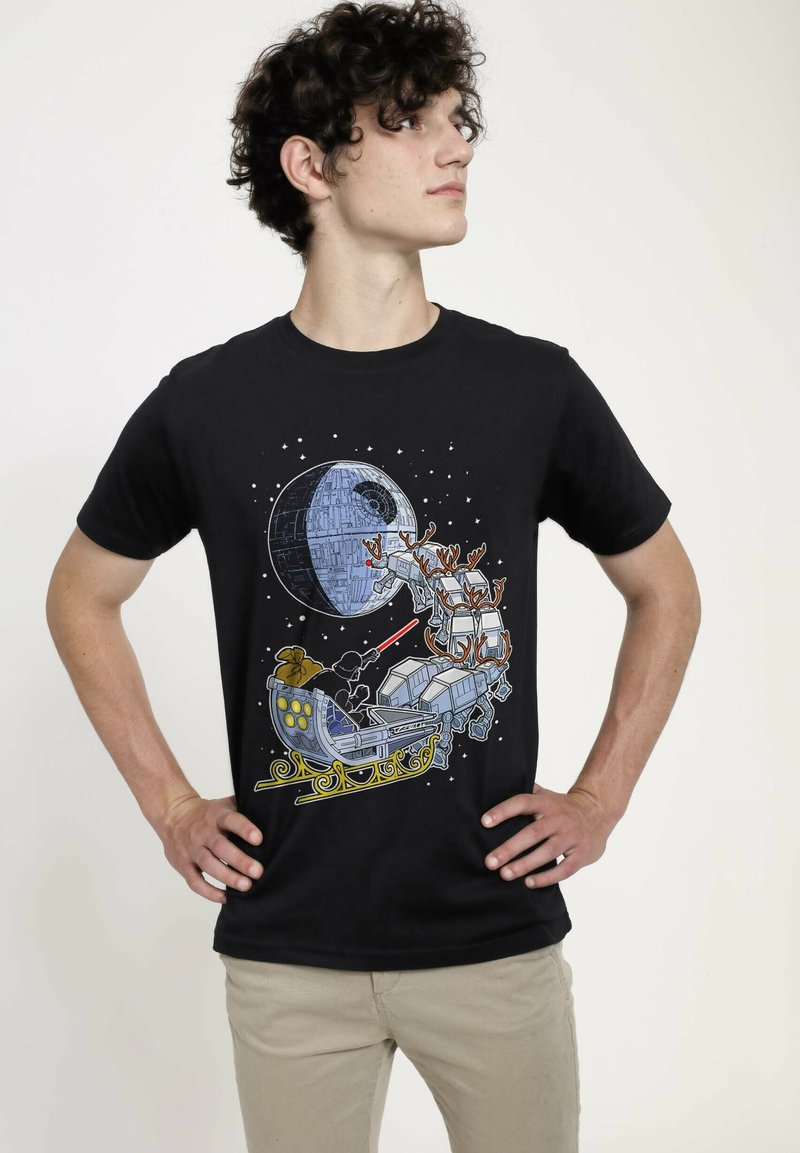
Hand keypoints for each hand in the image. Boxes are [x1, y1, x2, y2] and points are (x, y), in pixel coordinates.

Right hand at [155, 793, 263, 903]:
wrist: (173, 815)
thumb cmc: (208, 813)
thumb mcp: (224, 805)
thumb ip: (244, 807)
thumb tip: (272, 811)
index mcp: (216, 815)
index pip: (231, 820)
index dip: (244, 828)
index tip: (259, 839)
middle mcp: (203, 832)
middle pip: (220, 847)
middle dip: (239, 860)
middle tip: (258, 872)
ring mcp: (192, 849)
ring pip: (208, 864)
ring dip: (227, 877)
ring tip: (246, 886)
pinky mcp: (183, 865)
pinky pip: (195, 881)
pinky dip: (209, 892)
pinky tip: (226, 897)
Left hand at [481, 784, 616, 887]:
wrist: (598, 813)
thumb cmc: (563, 807)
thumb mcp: (547, 795)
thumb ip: (526, 793)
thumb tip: (495, 789)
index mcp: (547, 803)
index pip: (522, 802)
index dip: (503, 811)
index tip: (484, 822)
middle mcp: (559, 818)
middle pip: (532, 833)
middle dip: (509, 848)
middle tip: (490, 861)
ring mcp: (572, 836)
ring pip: (547, 852)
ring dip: (525, 864)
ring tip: (505, 874)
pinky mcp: (582, 854)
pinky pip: (564, 869)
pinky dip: (546, 877)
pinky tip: (529, 883)